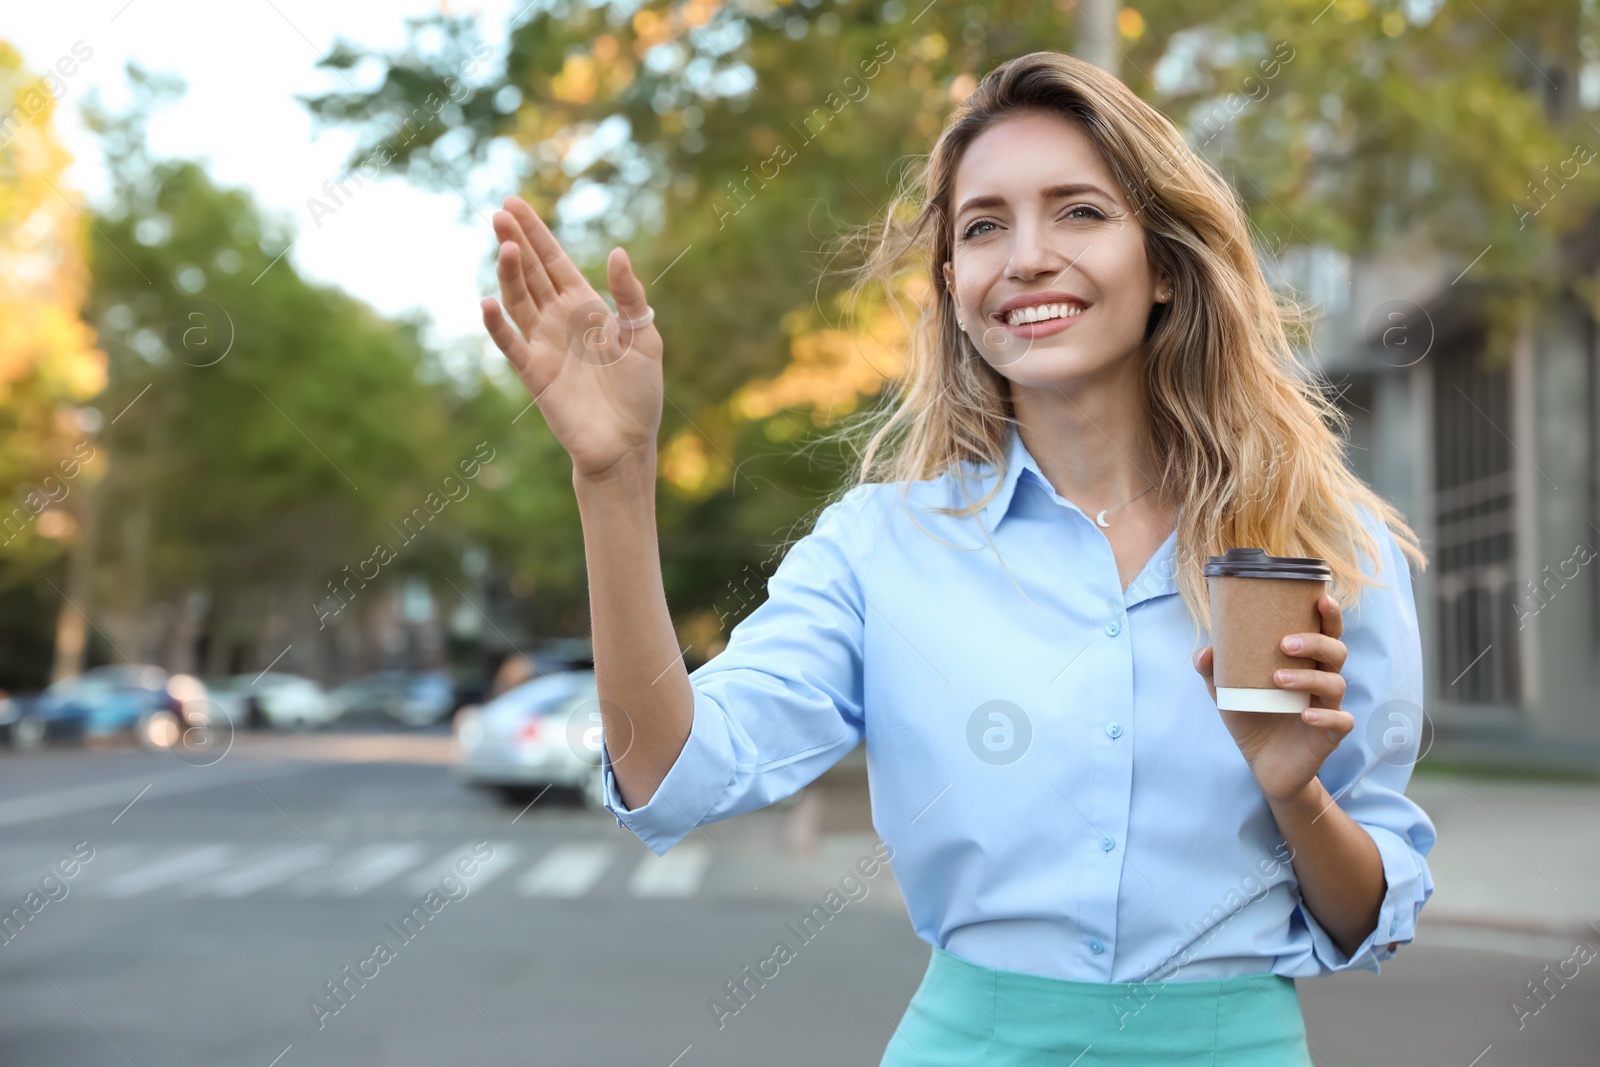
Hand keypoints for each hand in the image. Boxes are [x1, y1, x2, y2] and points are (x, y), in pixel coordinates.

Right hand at [480, 195, 664, 480]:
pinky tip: (488, 301)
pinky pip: (510, 343)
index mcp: (586, 307)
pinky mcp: (535, 373)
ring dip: (510, 273)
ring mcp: (543, 344)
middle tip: (499, 211)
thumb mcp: (645, 339)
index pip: (554, 261)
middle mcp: (559, 320)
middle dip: (516, 242)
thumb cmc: (639, 394)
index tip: (514, 203)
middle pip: (531, 273)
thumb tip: (616, 252)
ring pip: (519, 300)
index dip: (536, 233)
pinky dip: (497, 324)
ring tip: (505, 245)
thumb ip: (630, 298)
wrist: (626, 444)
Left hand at [1193, 593, 1353, 801]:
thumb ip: (1214, 671)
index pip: (1325, 632)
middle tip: (1285, 643)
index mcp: (1305, 663)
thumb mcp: (1228, 693)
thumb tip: (1204, 651)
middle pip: (1336, 652)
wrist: (1264, 766)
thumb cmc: (1252, 718)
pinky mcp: (1330, 735)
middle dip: (1315, 642)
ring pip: (1335, 684)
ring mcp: (1329, 707)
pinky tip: (1305, 715)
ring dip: (1308, 678)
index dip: (1329, 614)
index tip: (1320, 598)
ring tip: (1278, 679)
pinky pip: (1340, 722)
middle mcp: (1322, 680)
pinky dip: (1325, 717)